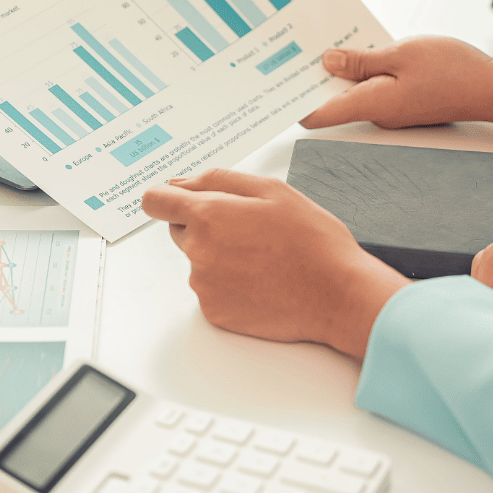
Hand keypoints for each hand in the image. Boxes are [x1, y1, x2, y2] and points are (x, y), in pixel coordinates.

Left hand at [141, 169, 406, 357]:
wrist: (336, 294)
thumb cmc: (312, 240)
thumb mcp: (272, 190)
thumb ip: (217, 180)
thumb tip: (180, 183)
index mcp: (208, 216)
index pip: (156, 201)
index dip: (167, 197)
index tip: (178, 200)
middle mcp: (198, 252)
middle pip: (179, 230)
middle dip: (204, 224)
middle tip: (248, 229)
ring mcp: (204, 286)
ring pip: (197, 260)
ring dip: (218, 255)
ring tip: (262, 257)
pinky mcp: (214, 312)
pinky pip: (210, 289)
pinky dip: (228, 283)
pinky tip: (260, 280)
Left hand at [299, 37, 492, 130]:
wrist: (491, 88)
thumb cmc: (453, 71)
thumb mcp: (400, 54)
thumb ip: (360, 61)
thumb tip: (326, 63)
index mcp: (370, 104)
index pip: (318, 115)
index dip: (294, 102)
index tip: (277, 85)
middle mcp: (376, 114)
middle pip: (333, 100)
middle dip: (317, 76)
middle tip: (301, 48)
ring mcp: (390, 111)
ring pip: (354, 90)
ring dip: (343, 69)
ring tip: (331, 41)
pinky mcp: (402, 104)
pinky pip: (374, 87)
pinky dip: (365, 70)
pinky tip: (365, 50)